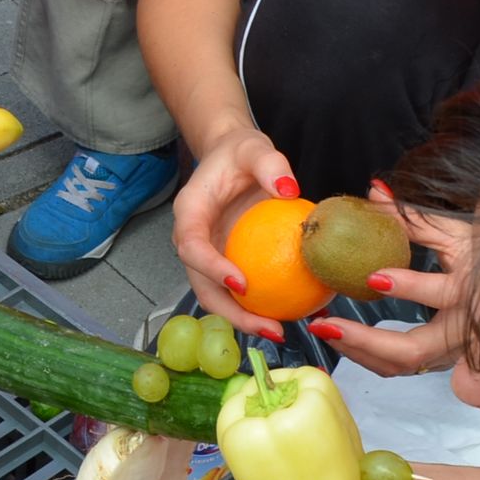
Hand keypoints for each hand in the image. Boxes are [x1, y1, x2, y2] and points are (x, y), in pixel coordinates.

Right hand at [170, 123, 300, 340]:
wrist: (234, 159)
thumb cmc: (240, 154)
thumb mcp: (255, 148)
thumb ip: (270, 164)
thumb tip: (289, 189)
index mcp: (190, 213)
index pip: (192, 247)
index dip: (212, 269)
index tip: (242, 284)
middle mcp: (193, 241)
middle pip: (202, 287)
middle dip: (231, 314)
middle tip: (268, 327)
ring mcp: (209, 257)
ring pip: (218, 297)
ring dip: (244, 319)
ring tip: (279, 331)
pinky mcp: (226, 264)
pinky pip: (238, 292)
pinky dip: (258, 307)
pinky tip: (288, 315)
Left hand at [309, 196, 471, 376]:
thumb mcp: (456, 234)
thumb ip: (414, 218)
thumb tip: (374, 191)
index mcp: (473, 291)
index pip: (445, 294)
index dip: (410, 287)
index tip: (374, 277)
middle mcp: (463, 331)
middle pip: (413, 350)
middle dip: (364, 340)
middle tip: (326, 324)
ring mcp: (451, 352)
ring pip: (401, 365)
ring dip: (357, 351)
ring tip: (322, 328)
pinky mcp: (440, 361)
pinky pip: (399, 367)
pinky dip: (366, 356)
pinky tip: (340, 337)